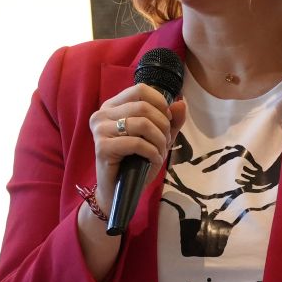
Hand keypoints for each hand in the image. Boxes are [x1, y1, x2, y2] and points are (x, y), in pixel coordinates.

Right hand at [85, 83, 187, 216]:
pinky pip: (137, 143)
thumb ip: (171, 120)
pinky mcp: (102, 147)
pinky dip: (152, 152)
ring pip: (142, 124)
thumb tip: (181, 103)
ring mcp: (100, 130)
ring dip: (159, 140)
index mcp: (113, 106)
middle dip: (163, 125)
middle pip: (143, 107)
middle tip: (165, 142)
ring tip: (160, 152)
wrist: (118, 191)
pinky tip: (153, 160)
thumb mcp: (157, 138)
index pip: (140, 90)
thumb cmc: (135, 162)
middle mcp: (102, 114)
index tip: (167, 120)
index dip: (160, 103)